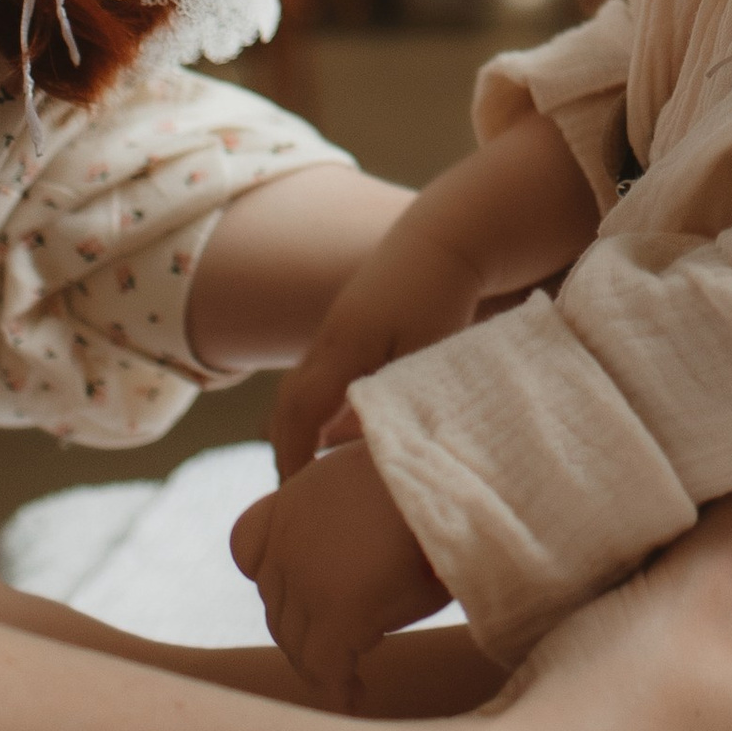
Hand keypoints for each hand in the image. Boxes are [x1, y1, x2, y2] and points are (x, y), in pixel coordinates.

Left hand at [230, 436, 445, 705]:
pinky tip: (356, 698)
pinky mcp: (338, 614)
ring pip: (296, 643)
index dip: (271, 575)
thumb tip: (361, 543)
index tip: (303, 592)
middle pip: (276, 605)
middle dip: (304, 630)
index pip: (247, 547)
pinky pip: (325, 670)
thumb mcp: (373, 475)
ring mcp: (307, 579)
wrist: (454, 473)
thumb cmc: (432, 475)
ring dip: (320, 663)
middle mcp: (287, 540)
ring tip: (349, 679)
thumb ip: (344, 510)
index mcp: (293, 499)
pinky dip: (339, 690)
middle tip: (340, 649)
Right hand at [269, 225, 485, 479]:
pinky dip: (321, 407)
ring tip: (311, 472)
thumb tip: (368, 450)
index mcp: (343, 348)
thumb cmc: (441, 294)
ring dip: (300, 427)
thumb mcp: (424, 353)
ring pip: (302, 389)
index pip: (301, 412)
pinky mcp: (349, 326)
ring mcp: (335, 330)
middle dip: (286, 447)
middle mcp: (329, 340)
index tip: (292, 495)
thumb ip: (396, 400)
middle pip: (288, 403)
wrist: (445, 236)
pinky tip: (339, 433)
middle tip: (292, 494)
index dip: (293, 455)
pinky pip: (321, 376)